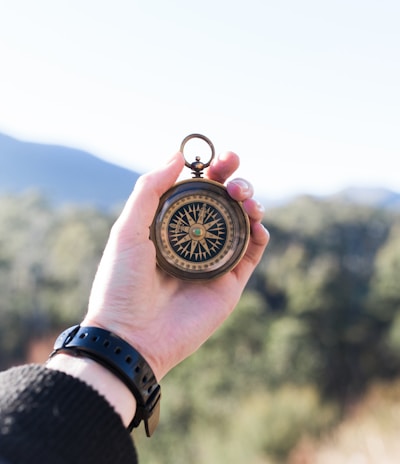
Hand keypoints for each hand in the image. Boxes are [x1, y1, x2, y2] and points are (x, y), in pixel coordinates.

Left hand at [82, 150, 268, 379]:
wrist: (131, 336)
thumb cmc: (122, 283)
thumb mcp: (128, 229)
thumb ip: (150, 190)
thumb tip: (177, 155)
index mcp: (170, 226)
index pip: (197, 191)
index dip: (211, 171)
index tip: (220, 157)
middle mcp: (194, 240)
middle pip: (224, 203)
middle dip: (235, 181)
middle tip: (234, 175)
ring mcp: (214, 260)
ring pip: (242, 223)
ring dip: (250, 203)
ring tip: (244, 198)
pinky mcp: (230, 282)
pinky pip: (252, 252)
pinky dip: (260, 233)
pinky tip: (256, 222)